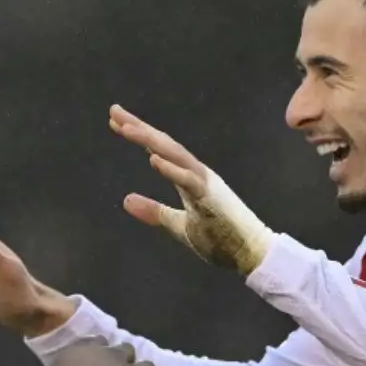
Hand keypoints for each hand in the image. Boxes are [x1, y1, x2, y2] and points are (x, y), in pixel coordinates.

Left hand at [109, 104, 275, 274]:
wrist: (251, 254)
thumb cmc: (220, 238)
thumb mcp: (177, 225)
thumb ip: (154, 212)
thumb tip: (126, 200)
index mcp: (189, 177)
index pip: (159, 150)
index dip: (139, 135)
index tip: (116, 121)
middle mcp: (197, 173)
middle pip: (164, 145)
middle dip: (139, 128)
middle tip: (114, 111)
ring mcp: (205, 184)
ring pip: (175, 155)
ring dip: (151, 141)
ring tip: (127, 128)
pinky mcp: (211, 199)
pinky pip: (189, 181)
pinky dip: (171, 169)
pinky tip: (153, 159)